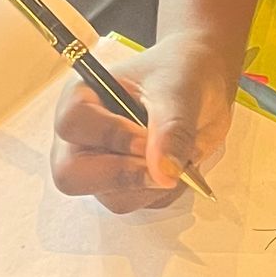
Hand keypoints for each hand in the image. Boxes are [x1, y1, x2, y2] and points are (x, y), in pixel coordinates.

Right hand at [50, 32, 237, 215]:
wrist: (204, 82)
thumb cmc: (179, 72)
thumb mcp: (178, 90)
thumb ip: (170, 129)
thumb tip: (164, 173)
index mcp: (82, 98)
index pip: (72, 124)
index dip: (109, 136)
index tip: (147, 139)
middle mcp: (83, 137)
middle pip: (71, 176)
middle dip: (119, 177)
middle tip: (161, 168)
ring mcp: (103, 166)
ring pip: (112, 198)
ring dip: (151, 185)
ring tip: (181, 153)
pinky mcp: (127, 187)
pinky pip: (142, 204)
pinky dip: (166, 191)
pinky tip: (182, 163)